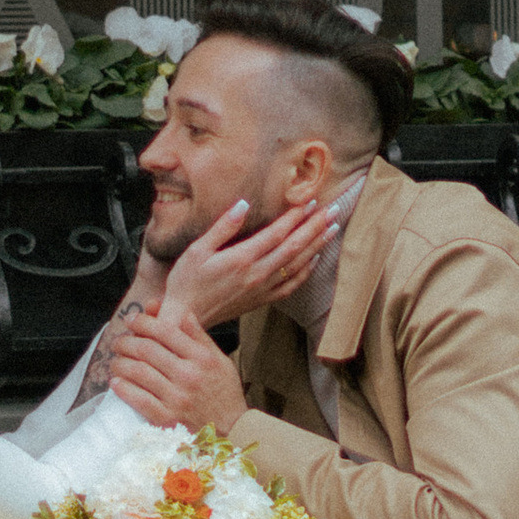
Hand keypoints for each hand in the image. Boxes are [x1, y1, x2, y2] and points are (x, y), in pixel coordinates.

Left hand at [106, 311, 247, 431]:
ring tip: (116, 361)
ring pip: (138, 372)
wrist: (231, 431)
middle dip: (126, 342)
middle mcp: (188, 375)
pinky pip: (138, 399)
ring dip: (120, 363)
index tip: (131, 319)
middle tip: (118, 342)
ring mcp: (176, 398)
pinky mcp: (167, 418)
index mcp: (202, 358)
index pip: (166, 331)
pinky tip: (116, 382)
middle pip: (147, 349)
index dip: (143, 322)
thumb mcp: (219, 359)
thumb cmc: (224, 393)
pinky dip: (123, 388)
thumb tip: (182, 312)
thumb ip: (199, 336)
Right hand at [153, 196, 330, 331]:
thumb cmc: (186, 281)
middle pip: (294, 247)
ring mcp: (262, 288)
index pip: (276, 233)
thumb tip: (243, 204)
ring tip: (332, 228)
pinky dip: (307, 270)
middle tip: (333, 210)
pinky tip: (316, 258)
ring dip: (317, 245)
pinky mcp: (262, 300)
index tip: (309, 200)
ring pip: (298, 264)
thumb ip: (223, 226)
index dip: (295, 216)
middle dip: (315, 227)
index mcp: (242, 258)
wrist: (185, 317)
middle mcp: (257, 274)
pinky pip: (292, 285)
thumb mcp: (198, 249)